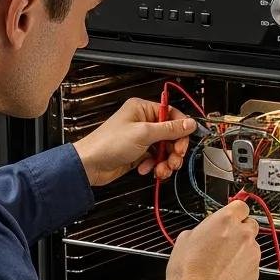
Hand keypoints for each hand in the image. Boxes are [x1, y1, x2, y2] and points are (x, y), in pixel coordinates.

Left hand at [73, 98, 196, 186]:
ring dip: (166, 161)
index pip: (173, 115)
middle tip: (174, 159)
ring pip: (166, 149)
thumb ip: (170, 129)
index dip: (181, 130)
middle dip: (174, 150)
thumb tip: (189, 124)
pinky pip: (157, 159)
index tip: (184, 143)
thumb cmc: (108, 144)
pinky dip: (155, 166)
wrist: (90, 165)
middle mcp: (144, 122)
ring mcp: (142, 138)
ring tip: (162, 169)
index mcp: (143, 109)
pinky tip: (147, 169)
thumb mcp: (144, 134)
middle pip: (172, 135)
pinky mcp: (140, 153)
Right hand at [163, 200, 260, 279]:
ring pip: (251, 245)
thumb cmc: (187, 271)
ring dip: (241, 249)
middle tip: (225, 241)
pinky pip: (251, 263)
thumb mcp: (185, 238)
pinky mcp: (255, 271)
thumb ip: (205, 228)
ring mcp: (252, 254)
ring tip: (221, 262)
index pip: (241, 205)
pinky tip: (226, 273)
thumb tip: (209, 229)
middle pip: (250, 224)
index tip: (233, 216)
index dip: (235, 212)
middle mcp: (243, 234)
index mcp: (226, 221)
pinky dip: (242, 266)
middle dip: (240, 230)